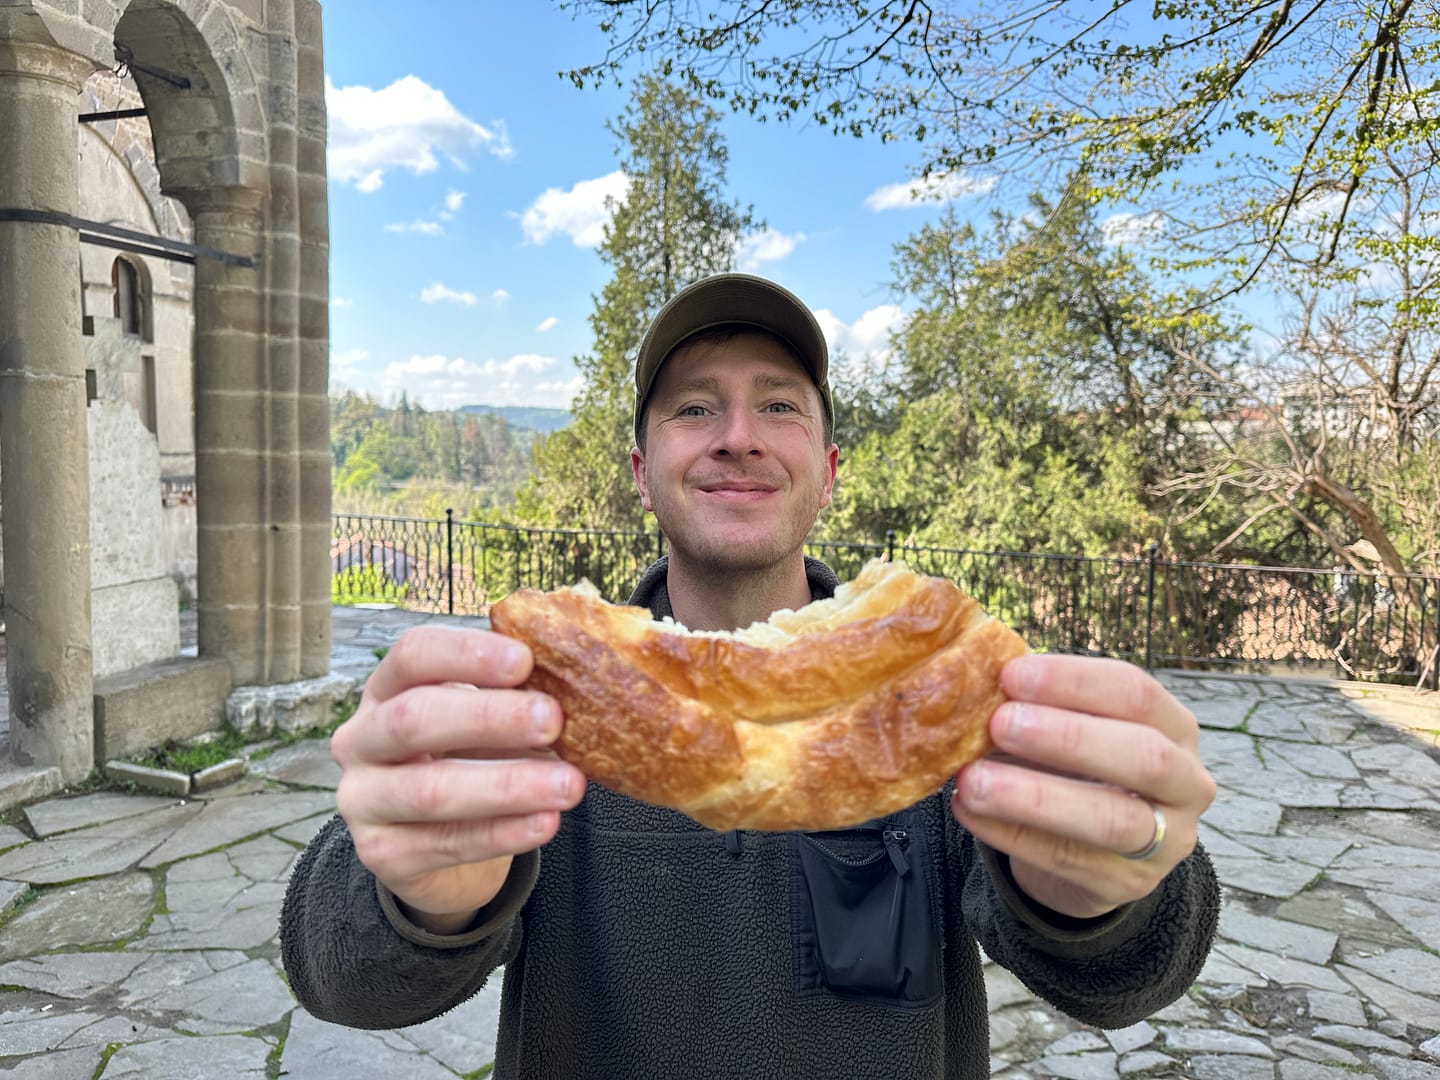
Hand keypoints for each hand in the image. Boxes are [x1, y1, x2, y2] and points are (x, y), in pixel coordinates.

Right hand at [331, 627, 585, 931]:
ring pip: (429, 791)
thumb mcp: (482, 720)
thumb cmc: (467, 758)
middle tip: (553, 720)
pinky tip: (546, 822)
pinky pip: (446, 844)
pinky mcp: (381, 854)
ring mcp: (363, 800)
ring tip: (568, 784)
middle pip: (413, 719)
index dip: (467, 653)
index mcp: (386, 689)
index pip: (413, 655)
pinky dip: (503, 834)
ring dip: (506, 786)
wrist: (440, 841)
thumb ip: (511, 698)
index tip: (525, 660)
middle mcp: (361, 739)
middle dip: (489, 718)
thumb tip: (575, 683)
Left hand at [951, 654, 1216, 919]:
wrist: (1091, 851)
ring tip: (973, 781)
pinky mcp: (1127, 885)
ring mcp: (1166, 841)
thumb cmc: (1077, 768)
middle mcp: (1187, 783)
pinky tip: (968, 811)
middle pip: (1143, 756)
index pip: (1135, 692)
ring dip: (1035, 797)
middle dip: (1067, 737)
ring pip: (1111, 820)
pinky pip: (1068, 860)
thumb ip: (1038, 707)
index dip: (1073, 681)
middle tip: (999, 724)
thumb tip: (978, 684)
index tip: (1011, 675)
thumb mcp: (1070, 729)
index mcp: (1174, 726)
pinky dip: (1011, 834)